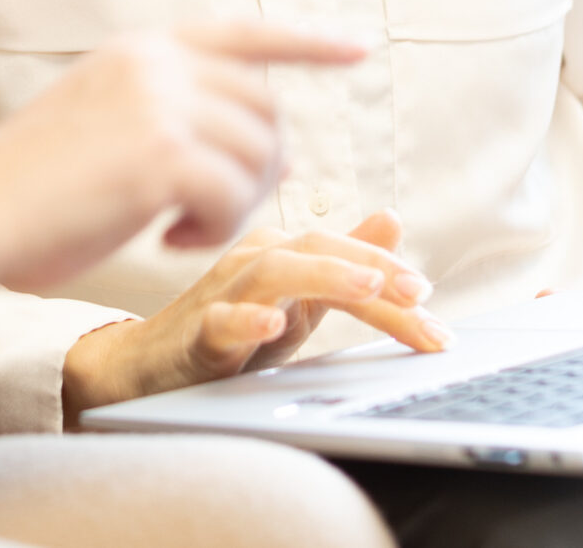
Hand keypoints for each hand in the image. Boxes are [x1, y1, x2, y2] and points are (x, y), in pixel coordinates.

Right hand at [0, 20, 363, 294]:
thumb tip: (246, 144)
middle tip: (214, 215)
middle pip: (267, 112)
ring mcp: (161, 104)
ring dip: (235, 208)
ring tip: (182, 229)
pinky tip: (168, 241)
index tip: (356, 47)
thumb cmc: (24, 184)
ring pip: (259, 158)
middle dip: (262, 170)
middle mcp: (158, 65)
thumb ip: (163, 112)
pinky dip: (213, 232)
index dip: (307, 41)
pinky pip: (233, 199)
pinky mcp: (161, 156)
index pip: (246, 31)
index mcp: (143, 50)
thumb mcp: (100, 117)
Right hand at [60, 209, 449, 422]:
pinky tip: (275, 327)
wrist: (147, 365)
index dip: (392, 271)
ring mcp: (222, 292)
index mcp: (282, 251)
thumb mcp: (297, 295)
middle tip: (421, 293)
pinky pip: (220, 321)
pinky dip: (248, 321)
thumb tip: (394, 218)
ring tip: (369, 288)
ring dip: (325, 276)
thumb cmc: (224, 327)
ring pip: (274, 273)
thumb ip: (343, 262)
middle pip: (317, 249)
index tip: (435, 308)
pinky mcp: (195, 332)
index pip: (346, 252)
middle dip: (372, 267)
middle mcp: (253, 260)